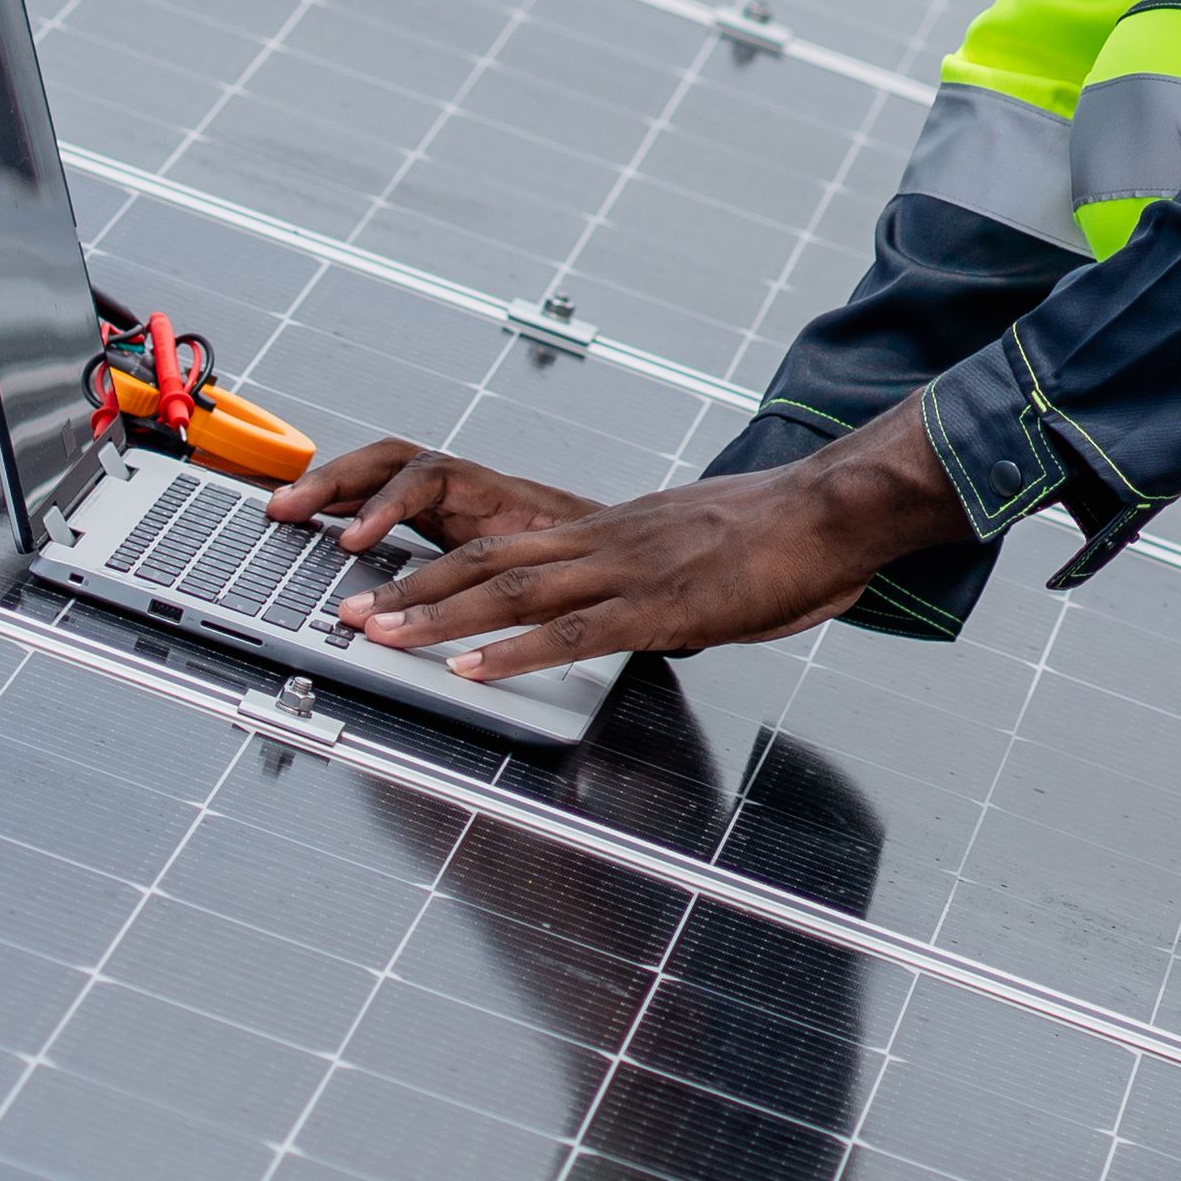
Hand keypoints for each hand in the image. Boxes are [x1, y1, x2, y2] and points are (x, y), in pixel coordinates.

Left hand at [320, 409, 964, 682]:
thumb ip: (652, 575)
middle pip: (487, 562)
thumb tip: (631, 606)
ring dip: (439, 617)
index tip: (386, 587)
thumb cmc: (777, 535)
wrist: (830, 510)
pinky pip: (573, 633)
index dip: (438, 568)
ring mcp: (628, 572)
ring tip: (382, 635)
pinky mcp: (661, 607)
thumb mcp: (697, 550)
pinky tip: (473, 669)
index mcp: (610, 531)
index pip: (504, 546)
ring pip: (513, 592)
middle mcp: (604, 542)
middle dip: (412, 589)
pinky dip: (514, 653)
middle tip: (351, 612)